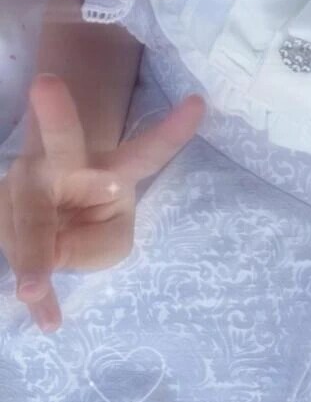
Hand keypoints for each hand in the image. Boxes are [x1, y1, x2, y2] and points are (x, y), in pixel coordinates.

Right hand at [0, 73, 205, 332]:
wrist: (45, 208)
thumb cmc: (90, 219)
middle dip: (54, 113)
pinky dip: (35, 291)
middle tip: (45, 85)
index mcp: (112, 167)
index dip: (173, 131)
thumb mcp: (112, 237)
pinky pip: (17, 247)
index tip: (201, 103)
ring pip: (30, 218)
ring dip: (38, 260)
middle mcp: (66, 161)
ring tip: (37, 290)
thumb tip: (53, 252)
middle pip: (63, 136)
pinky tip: (45, 317)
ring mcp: (28, 180)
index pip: (147, 152)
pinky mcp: (5, 209)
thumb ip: (97, 247)